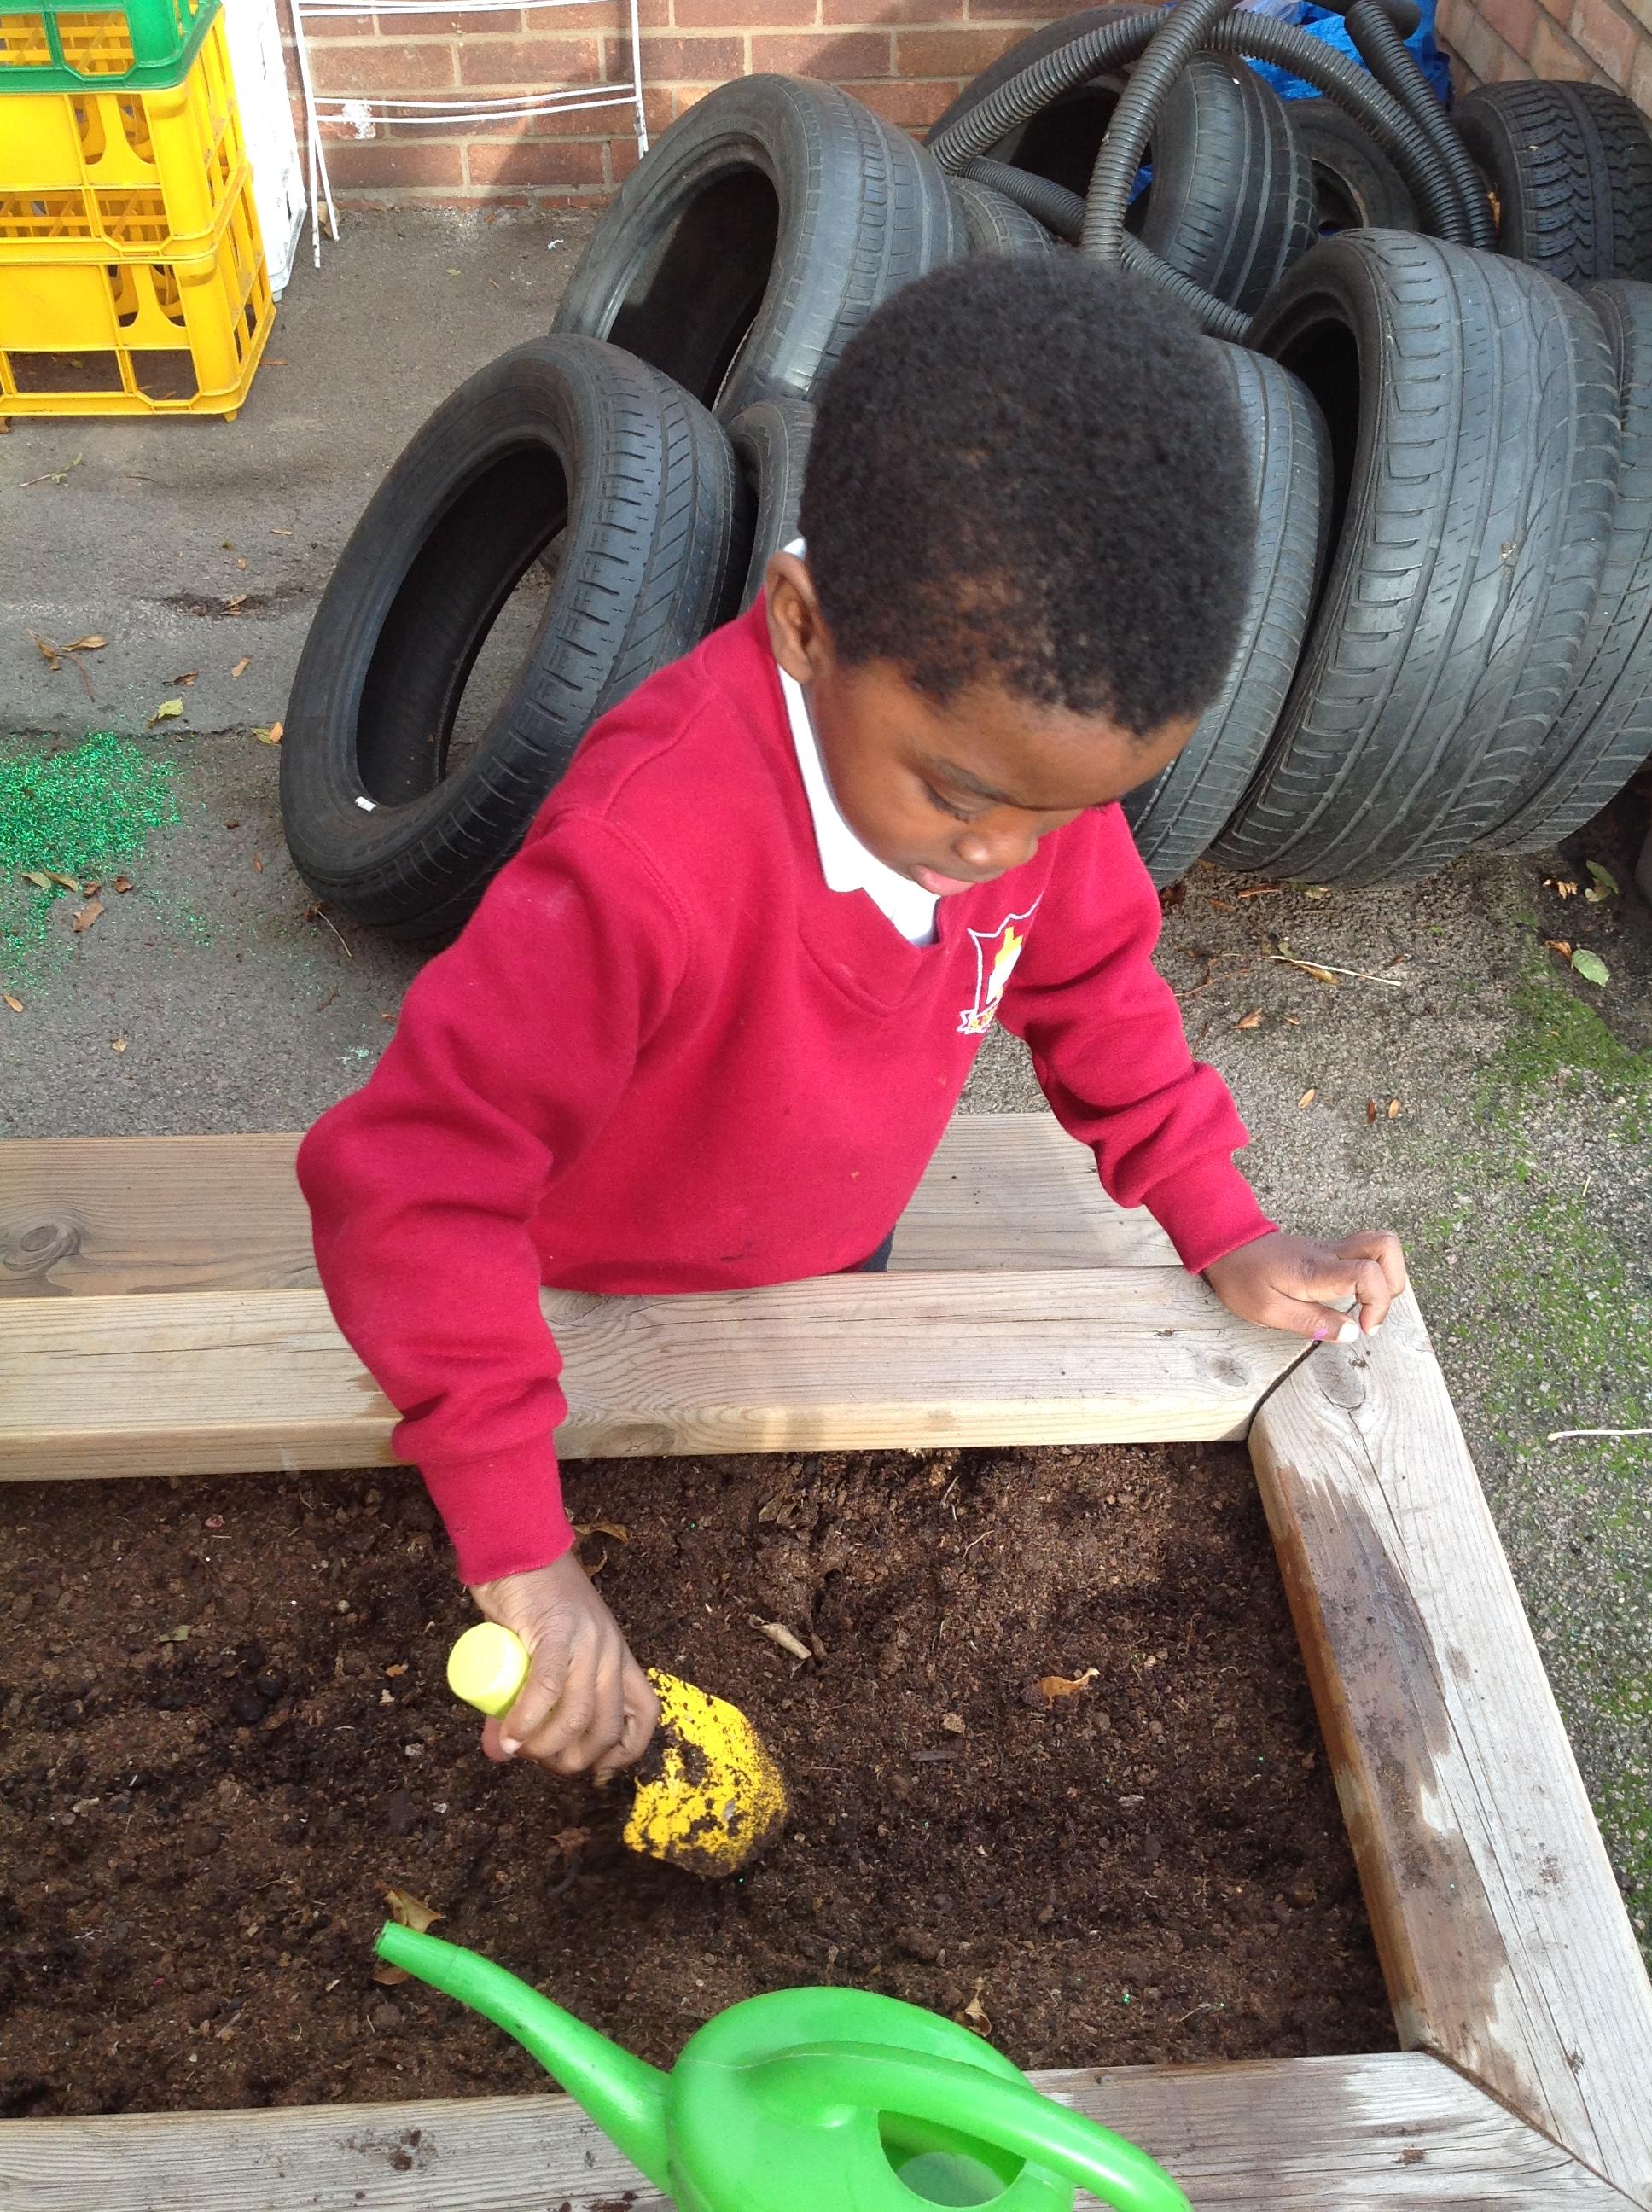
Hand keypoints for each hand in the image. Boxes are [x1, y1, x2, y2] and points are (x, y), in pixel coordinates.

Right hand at [466, 1551, 658, 1776]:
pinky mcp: (557, 1631)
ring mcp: (588, 1640)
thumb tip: (501, 1753)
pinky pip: (547, 1687)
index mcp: (617, 1657)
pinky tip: (509, 1735)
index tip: (589, 1768)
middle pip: (607, 1726)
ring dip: (547, 1746)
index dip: (624, 1752)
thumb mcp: (545, 1654)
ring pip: (580, 1713)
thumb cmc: (531, 1603)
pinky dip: (527, 1719)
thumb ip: (526, 1700)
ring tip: (518, 1750)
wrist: (519, 1549)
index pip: (644, 1714)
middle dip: (572, 1759)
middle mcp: (610, 1651)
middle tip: (537, 1759)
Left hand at [1204, 1229, 1406, 1343]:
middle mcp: (1329, 1254)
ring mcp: (1331, 1248)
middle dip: (1395, 1284)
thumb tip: (1352, 1333)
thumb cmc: (1242, 1279)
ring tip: (1366, 1305)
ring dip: (1387, 1276)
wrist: (1225, 1245)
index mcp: (1314, 1271)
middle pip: (1386, 1246)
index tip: (1363, 1327)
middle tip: (1371, 1314)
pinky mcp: (1328, 1250)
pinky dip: (1373, 1272)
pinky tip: (1353, 1295)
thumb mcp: (1268, 1311)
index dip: (1378, 1303)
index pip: (1367, 1272)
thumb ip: (1312, 1322)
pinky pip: (1365, 1251)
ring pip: (1380, 1244)